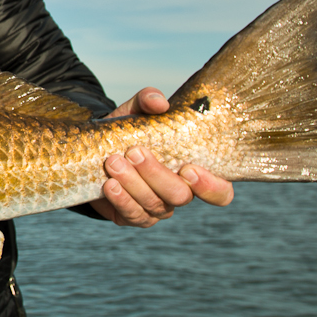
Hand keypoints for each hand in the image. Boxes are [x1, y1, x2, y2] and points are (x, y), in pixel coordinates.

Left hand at [90, 87, 234, 226]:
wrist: (96, 148)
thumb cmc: (129, 130)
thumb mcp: (138, 111)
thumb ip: (149, 100)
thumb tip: (160, 103)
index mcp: (193, 170)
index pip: (220, 192)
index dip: (210, 186)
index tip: (188, 169)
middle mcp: (179, 193)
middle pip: (180, 196)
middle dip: (157, 174)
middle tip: (134, 152)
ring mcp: (157, 208)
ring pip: (154, 205)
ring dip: (133, 183)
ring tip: (113, 162)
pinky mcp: (133, 216)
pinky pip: (132, 215)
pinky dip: (121, 200)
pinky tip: (109, 185)